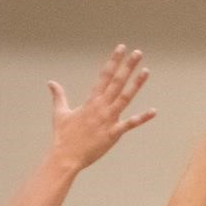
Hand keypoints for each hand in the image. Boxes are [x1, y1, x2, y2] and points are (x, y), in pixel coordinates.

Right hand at [48, 46, 155, 170]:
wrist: (66, 156)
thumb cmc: (63, 136)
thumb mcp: (60, 113)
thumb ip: (59, 96)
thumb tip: (51, 83)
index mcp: (90, 101)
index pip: (104, 76)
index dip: (113, 61)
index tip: (121, 48)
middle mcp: (100, 107)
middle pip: (117, 82)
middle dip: (127, 66)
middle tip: (138, 53)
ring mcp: (108, 119)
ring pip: (125, 98)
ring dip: (136, 84)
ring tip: (146, 71)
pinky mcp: (113, 133)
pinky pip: (130, 124)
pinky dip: (142, 118)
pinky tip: (154, 111)